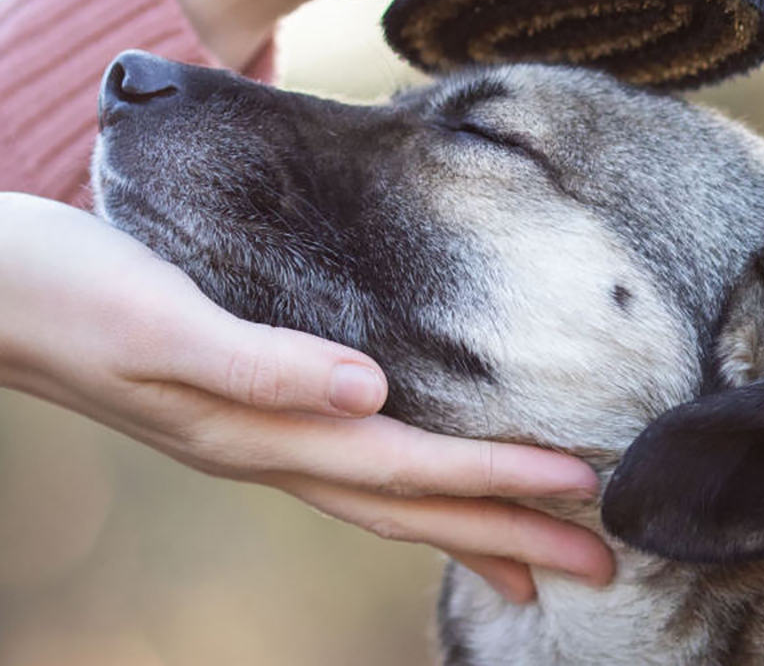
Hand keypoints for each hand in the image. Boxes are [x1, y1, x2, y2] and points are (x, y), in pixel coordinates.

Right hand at [0, 193, 612, 602]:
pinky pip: (351, 468)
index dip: (497, 479)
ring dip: (468, 526)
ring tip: (537, 560)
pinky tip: (428, 484)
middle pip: (411, 504)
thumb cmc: (69, 294)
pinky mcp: (250, 408)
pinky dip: (409, 489)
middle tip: (602, 561)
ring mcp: (259, 438)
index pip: (407, 466)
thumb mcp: (157, 323)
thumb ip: (259, 364)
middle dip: (509, 536)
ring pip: (386, 498)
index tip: (584, 489)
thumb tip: (369, 392)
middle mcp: (270, 448)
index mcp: (259, 429)